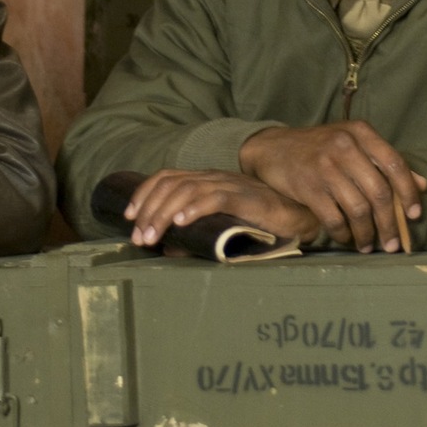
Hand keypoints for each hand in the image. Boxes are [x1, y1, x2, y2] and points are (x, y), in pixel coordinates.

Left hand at [123, 169, 321, 247]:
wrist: (298, 216)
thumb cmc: (259, 222)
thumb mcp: (220, 226)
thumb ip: (196, 235)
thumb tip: (169, 250)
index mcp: (206, 180)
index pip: (166, 177)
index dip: (143, 194)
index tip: (128, 217)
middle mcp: (214, 177)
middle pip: (170, 184)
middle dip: (148, 210)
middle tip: (138, 238)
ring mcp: (230, 185)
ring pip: (186, 190)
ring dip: (163, 213)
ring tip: (152, 235)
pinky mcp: (246, 198)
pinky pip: (216, 197)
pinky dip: (195, 208)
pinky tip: (181, 221)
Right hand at [238, 122, 426, 252]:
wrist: (272, 148)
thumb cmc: (320, 148)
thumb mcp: (353, 144)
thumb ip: (386, 162)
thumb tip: (423, 185)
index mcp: (361, 133)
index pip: (395, 164)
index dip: (408, 193)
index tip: (414, 216)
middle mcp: (345, 146)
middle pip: (379, 192)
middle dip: (389, 224)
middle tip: (394, 244)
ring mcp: (325, 166)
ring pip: (358, 209)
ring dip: (367, 234)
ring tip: (369, 246)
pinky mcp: (308, 187)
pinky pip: (334, 218)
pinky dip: (344, 234)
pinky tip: (347, 239)